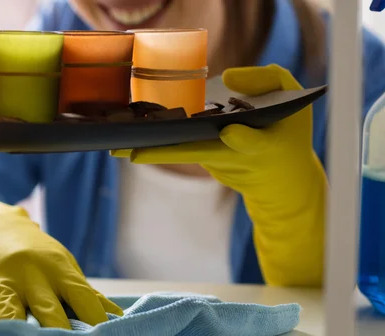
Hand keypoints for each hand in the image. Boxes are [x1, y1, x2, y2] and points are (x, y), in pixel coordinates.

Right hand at [0, 199, 122, 328]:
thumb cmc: (37, 253)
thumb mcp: (63, 265)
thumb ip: (86, 293)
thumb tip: (118, 317)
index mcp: (58, 270)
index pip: (82, 296)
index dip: (96, 319)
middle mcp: (32, 276)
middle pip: (48, 309)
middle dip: (59, 333)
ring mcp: (4, 284)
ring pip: (12, 313)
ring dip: (21, 333)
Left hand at [114, 65, 326, 286]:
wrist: (284, 184)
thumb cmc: (289, 136)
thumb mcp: (291, 102)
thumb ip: (266, 82)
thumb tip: (227, 77)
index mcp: (265, 146)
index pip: (251, 144)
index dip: (241, 140)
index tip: (229, 134)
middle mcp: (236, 161)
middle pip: (197, 155)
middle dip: (162, 153)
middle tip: (130, 151)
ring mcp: (219, 167)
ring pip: (183, 154)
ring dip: (152, 149)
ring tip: (118, 144)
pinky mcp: (208, 168)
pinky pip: (184, 151)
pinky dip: (162, 144)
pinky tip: (135, 137)